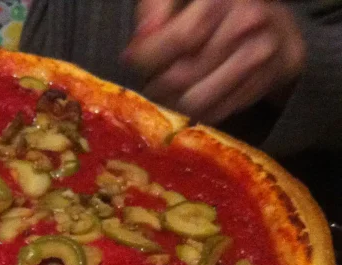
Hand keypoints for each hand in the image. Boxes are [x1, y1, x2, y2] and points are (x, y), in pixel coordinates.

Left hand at [123, 0, 305, 124]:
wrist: (274, 26)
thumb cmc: (216, 11)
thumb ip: (155, 9)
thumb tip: (143, 39)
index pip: (177, 39)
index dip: (147, 57)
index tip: (133, 60)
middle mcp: (246, 20)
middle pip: (182, 75)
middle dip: (156, 85)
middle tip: (151, 82)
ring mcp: (260, 51)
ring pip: (197, 100)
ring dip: (174, 104)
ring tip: (168, 93)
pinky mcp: (267, 78)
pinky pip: (217, 112)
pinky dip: (197, 112)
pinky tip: (194, 96)